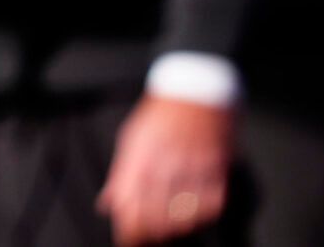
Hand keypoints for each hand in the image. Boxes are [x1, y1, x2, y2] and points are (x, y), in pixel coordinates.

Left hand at [96, 95, 234, 244]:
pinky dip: (201, 217)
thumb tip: (107, 203)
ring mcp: (193, 167)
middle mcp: (165, 164)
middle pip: (156, 215)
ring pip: (184, 215)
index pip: (130, 206)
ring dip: (174, 228)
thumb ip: (119, 174)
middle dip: (150, 233)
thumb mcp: (130, 139)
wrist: (194, 92)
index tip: (128, 237)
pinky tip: (192, 217)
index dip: (128, 229)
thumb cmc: (160, 115)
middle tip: (148, 236)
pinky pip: (211, 205)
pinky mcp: (216, 167)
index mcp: (140, 157)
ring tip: (168, 230)